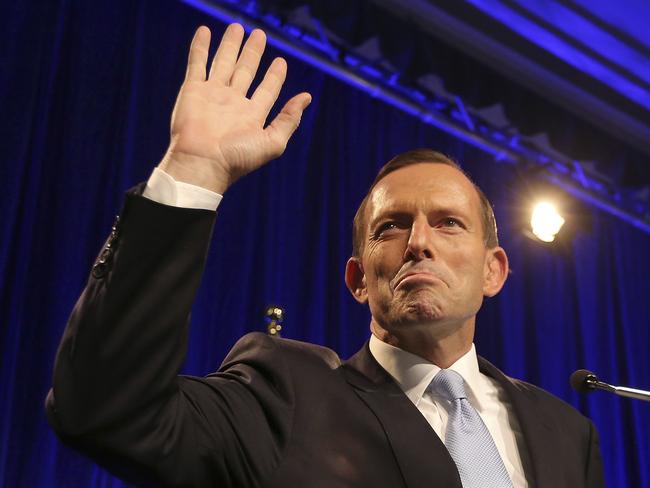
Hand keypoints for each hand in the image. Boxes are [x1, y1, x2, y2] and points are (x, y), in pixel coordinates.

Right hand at [159, 24, 311, 193]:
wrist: (202, 162)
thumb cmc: (237, 158)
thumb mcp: (273, 142)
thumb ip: (289, 119)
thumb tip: (307, 97)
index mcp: (252, 116)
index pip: (267, 89)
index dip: (274, 76)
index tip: (280, 61)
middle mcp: (233, 103)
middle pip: (245, 70)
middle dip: (252, 53)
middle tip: (259, 34)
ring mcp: (212, 95)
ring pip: (223, 62)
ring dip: (230, 45)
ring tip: (237, 27)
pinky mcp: (193, 90)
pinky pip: (197, 63)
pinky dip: (200, 47)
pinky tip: (205, 31)